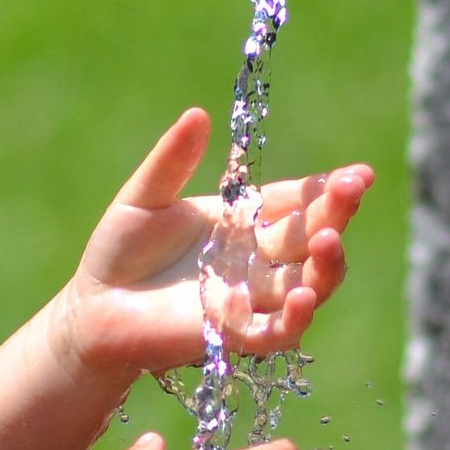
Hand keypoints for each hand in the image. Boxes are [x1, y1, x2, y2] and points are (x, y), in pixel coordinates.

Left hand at [50, 108, 372, 384]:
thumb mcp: (144, 198)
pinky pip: (277, 332)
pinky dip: (295, 318)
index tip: (358, 174)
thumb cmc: (118, 253)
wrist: (91, 308)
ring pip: (307, 286)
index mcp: (243, 223)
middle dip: (336, 214)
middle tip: (352, 189)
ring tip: (329, 240)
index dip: (328, 190)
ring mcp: (250, 299)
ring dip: (327, 266)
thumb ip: (172, 160)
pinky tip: (302, 296)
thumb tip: (198, 114)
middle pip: (310, 239)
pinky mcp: (233, 335)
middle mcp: (256, 261)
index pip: (297, 203)